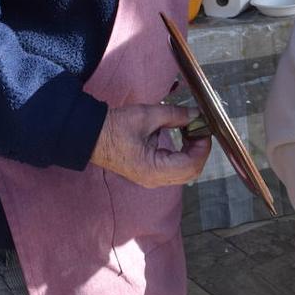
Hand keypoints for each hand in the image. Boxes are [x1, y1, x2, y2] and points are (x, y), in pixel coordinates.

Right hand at [90, 104, 210, 187]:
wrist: (91, 136)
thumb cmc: (114, 127)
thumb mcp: (148, 116)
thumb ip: (176, 115)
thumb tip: (196, 115)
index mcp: (154, 169)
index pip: (191, 165)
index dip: (203, 146)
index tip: (204, 127)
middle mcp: (155, 179)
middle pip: (191, 172)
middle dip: (200, 149)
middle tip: (199, 128)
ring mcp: (153, 179)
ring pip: (185, 172)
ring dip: (193, 152)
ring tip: (191, 130)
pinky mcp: (151, 174)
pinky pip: (176, 169)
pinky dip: (184, 154)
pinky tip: (183, 137)